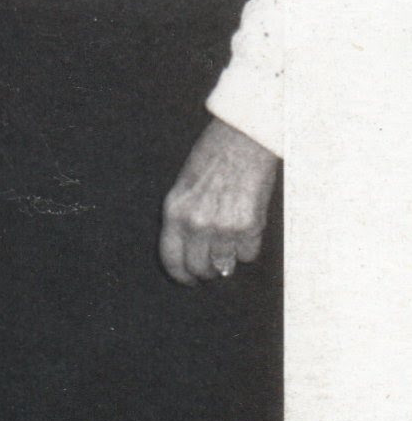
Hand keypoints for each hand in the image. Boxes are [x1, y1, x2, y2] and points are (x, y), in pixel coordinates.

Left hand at [159, 118, 279, 285]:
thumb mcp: (183, 187)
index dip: (180, 274)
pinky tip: (245, 228)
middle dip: (206, 271)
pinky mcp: (249, 227)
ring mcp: (223, 228)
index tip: (187, 279)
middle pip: (199, 269)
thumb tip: (190, 251)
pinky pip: (248, 255)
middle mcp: (196, 224)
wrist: (242, 141)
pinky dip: (247, 248)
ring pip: (225, 266)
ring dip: (227, 259)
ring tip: (230, 239)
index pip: (171, 259)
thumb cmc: (211, 159)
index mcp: (174, 212)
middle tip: (212, 263)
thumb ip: (182, 219)